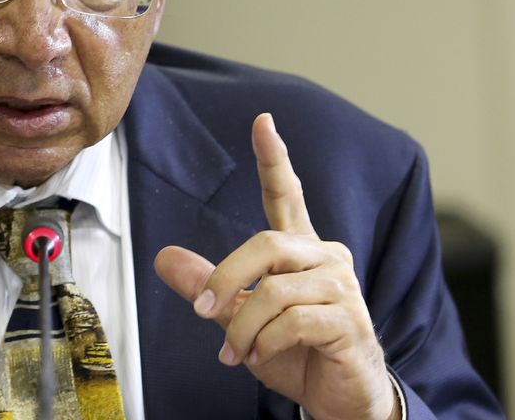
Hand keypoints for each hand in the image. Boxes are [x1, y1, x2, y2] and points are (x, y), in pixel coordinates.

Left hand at [154, 113, 396, 419]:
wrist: (341, 401)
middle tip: (202, 310)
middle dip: (226, 277)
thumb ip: (209, 285)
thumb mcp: (240, 318)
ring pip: (274, 289)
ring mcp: (342, 289)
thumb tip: (164, 258)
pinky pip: (293, 320)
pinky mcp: (350, 321)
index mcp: (302, 251)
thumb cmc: (297, 353)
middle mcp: (326, 259)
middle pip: (266, 243)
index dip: (274, 159)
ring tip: (234, 351)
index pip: (287, 195)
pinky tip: (259, 355)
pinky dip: (264, 341)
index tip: (263, 122)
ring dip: (242, 325)